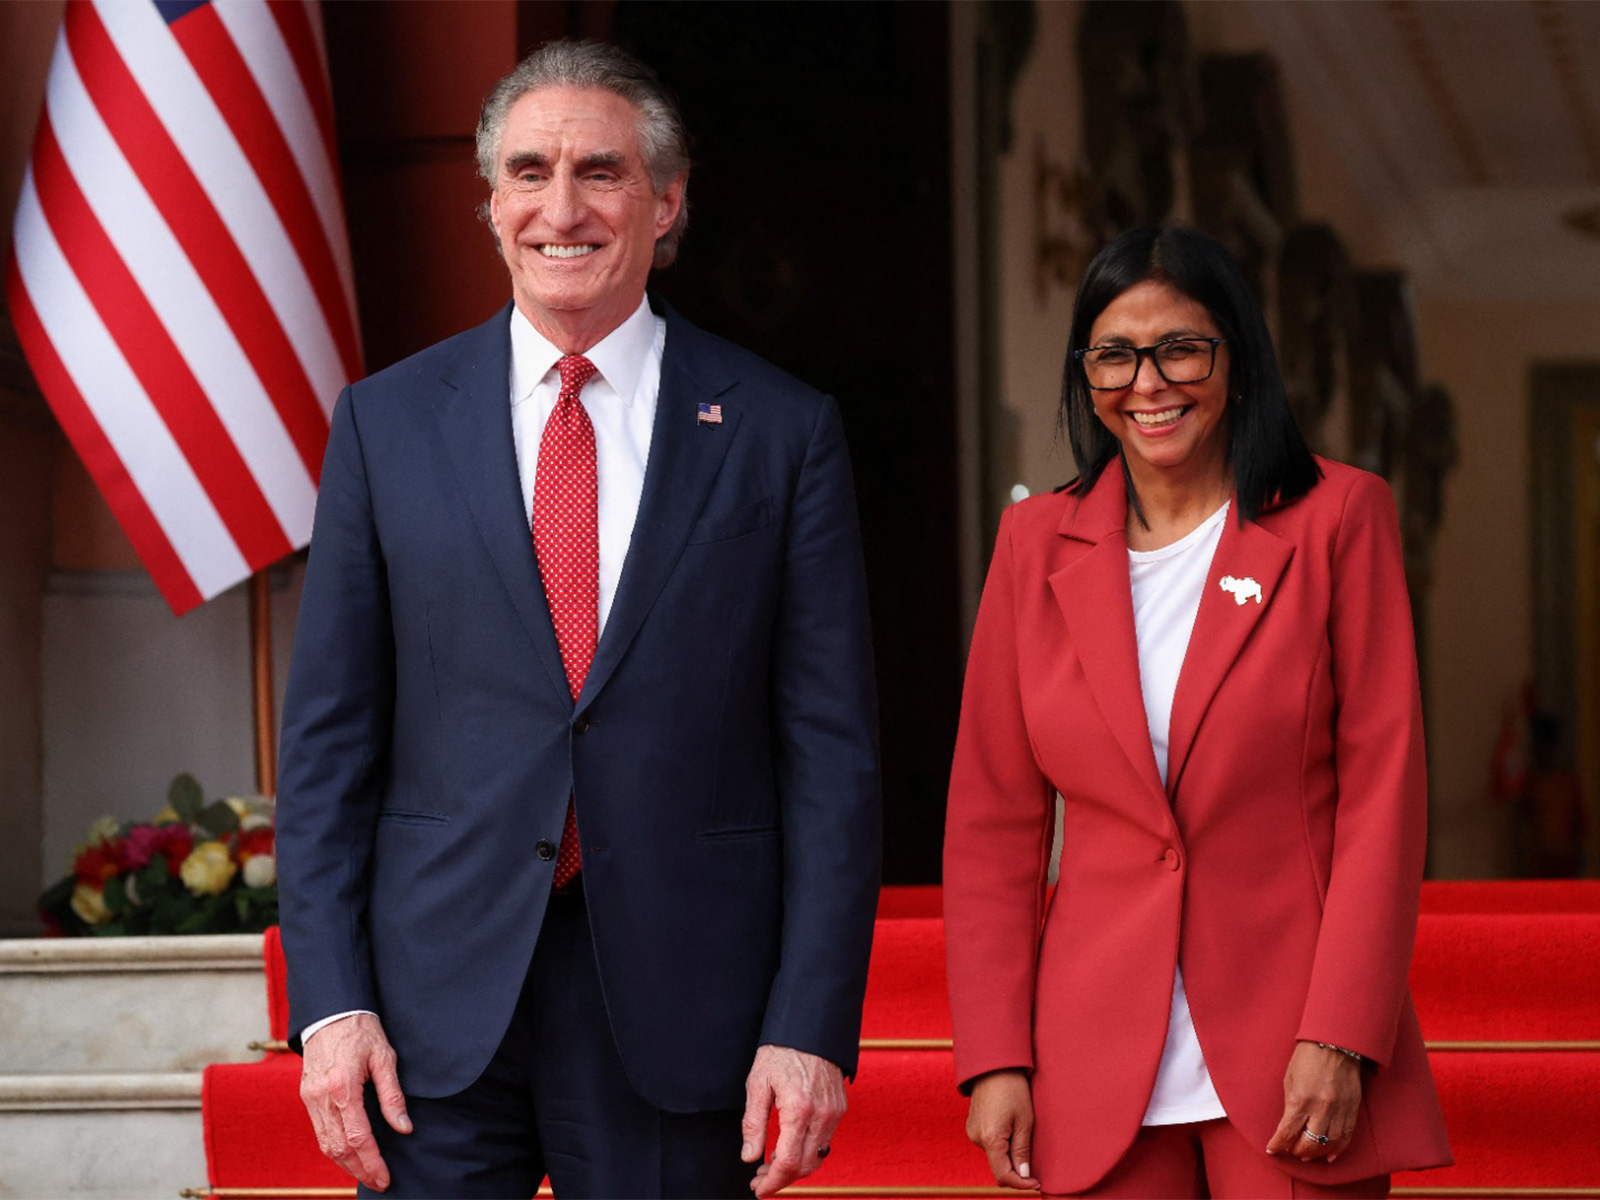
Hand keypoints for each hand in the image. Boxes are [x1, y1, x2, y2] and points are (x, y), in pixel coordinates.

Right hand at [299, 1012, 411, 1190]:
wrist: (331, 1012)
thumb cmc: (361, 1031)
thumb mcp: (385, 1058)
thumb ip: (393, 1096)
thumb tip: (404, 1128)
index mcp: (343, 1087)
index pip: (358, 1137)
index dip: (372, 1162)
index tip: (385, 1177)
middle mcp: (322, 1097)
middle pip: (339, 1148)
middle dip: (360, 1170)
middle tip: (379, 1182)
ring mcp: (311, 1098)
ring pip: (325, 1144)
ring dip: (345, 1164)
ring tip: (367, 1174)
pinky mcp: (306, 1097)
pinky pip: (319, 1131)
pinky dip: (333, 1148)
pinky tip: (349, 1155)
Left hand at [741, 1044, 846, 1196]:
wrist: (810, 1028)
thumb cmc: (781, 1051)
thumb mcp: (758, 1084)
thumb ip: (753, 1124)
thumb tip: (749, 1157)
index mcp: (798, 1109)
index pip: (787, 1162)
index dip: (772, 1183)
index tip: (758, 1189)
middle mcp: (821, 1115)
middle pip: (804, 1166)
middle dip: (780, 1180)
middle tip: (759, 1180)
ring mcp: (834, 1113)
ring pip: (816, 1158)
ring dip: (794, 1168)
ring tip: (771, 1165)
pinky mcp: (839, 1109)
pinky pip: (825, 1142)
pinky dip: (807, 1153)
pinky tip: (790, 1147)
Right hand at [966, 1069, 1040, 1189]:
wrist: (994, 1065)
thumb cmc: (1013, 1089)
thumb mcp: (1024, 1121)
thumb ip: (1022, 1151)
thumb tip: (1024, 1175)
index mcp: (990, 1139)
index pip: (1003, 1175)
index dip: (1021, 1184)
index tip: (1036, 1182)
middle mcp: (976, 1138)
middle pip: (998, 1167)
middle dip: (1016, 1170)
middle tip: (1034, 1163)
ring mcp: (972, 1132)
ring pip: (994, 1156)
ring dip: (1008, 1155)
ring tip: (1021, 1136)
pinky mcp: (972, 1126)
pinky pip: (988, 1144)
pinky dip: (1000, 1145)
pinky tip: (1010, 1130)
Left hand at [1266, 1040, 1362, 1163]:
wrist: (1334, 1044)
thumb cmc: (1307, 1059)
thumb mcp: (1289, 1080)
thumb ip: (1290, 1105)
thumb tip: (1289, 1127)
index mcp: (1301, 1099)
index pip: (1288, 1132)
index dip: (1278, 1144)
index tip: (1272, 1149)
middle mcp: (1321, 1108)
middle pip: (1309, 1143)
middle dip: (1297, 1151)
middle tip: (1291, 1152)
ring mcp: (1339, 1110)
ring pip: (1329, 1144)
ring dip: (1317, 1153)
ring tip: (1308, 1156)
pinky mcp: (1352, 1109)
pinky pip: (1346, 1137)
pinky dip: (1338, 1149)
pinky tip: (1330, 1155)